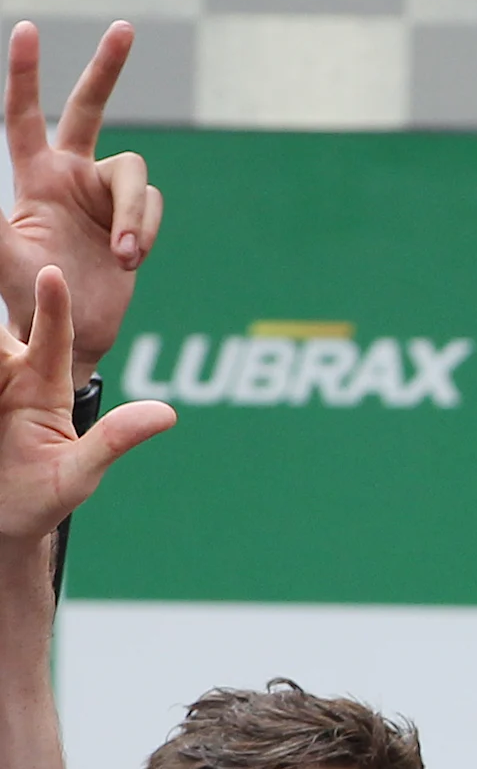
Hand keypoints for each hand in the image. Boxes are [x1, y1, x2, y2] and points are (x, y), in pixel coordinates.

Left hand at [0, 23, 156, 380]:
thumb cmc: (26, 293)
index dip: (24, 72)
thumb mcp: (1, 251)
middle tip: (125, 27)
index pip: (25, 114)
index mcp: (34, 174)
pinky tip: (128, 260)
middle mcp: (72, 175)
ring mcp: (108, 196)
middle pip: (92, 108)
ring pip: (136, 177)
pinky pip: (154, 210)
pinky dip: (146, 233)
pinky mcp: (138, 220)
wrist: (73, 330)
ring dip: (135, 216)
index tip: (25, 28)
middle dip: (108, 67)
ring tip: (124, 256)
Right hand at [0, 265, 167, 541]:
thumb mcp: (80, 473)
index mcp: (45, 386)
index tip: (52, 274)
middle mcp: (10, 375)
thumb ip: (114, 441)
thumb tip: (168, 414)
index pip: (52, 338)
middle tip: (2, 246)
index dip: (54, 307)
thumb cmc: (46, 497)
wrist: (1, 522)